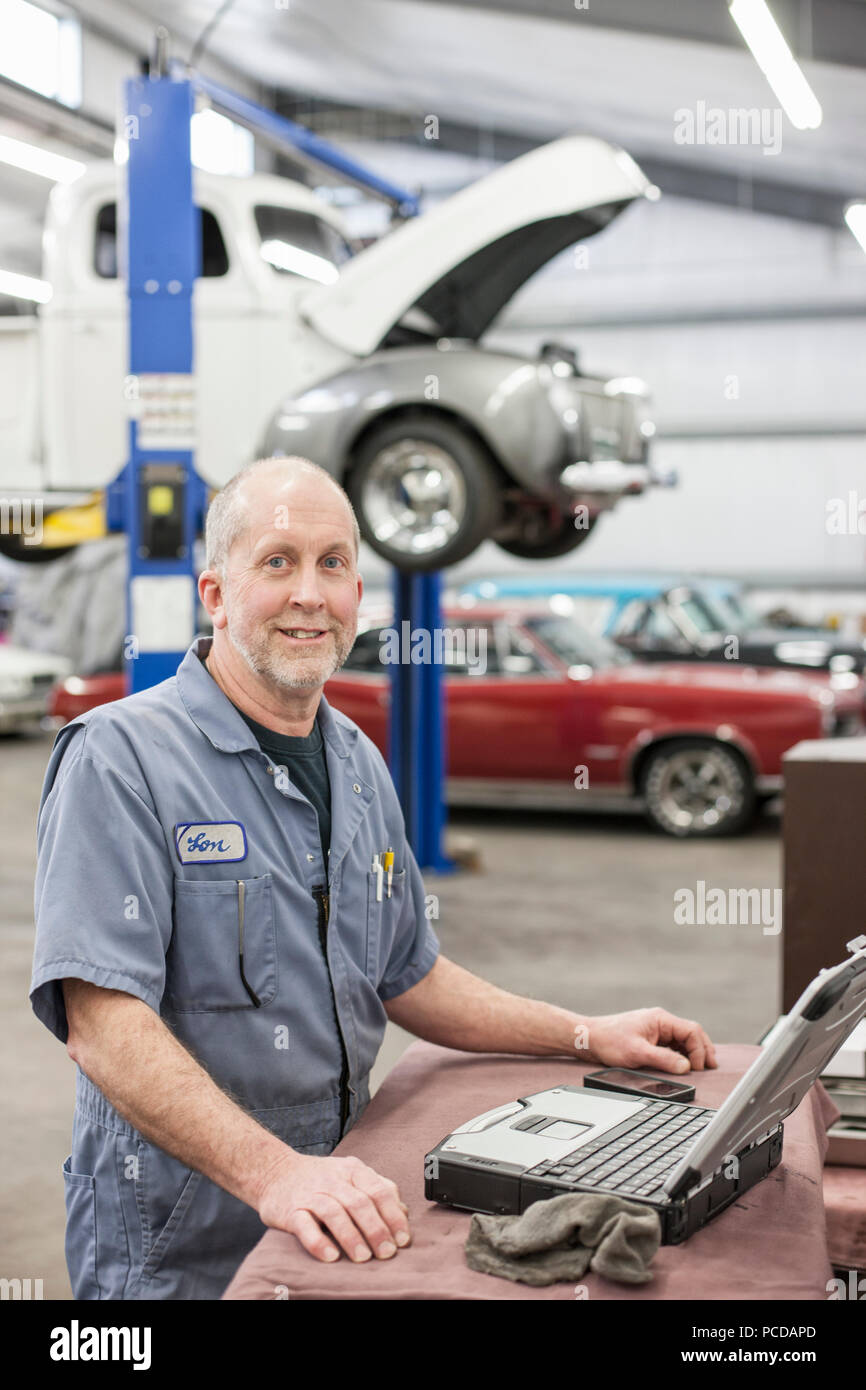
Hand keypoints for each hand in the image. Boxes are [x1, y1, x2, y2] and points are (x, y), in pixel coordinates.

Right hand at [257, 1152, 410, 1263]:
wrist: (274, 1172)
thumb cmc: (320, 1179)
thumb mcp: (351, 1176)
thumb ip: (377, 1190)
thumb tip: (404, 1212)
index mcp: (353, 1170)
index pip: (379, 1190)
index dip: (393, 1216)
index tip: (402, 1240)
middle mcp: (332, 1179)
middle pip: (359, 1202)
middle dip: (376, 1229)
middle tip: (386, 1253)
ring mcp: (310, 1194)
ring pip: (334, 1212)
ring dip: (351, 1237)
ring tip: (363, 1258)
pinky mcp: (290, 1210)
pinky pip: (304, 1226)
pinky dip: (318, 1241)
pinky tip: (330, 1256)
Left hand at [580, 1008, 717, 1072]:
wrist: (590, 1038)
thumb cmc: (609, 1041)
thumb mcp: (637, 1053)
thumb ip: (663, 1060)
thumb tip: (686, 1067)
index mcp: (661, 1019)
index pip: (691, 1031)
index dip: (700, 1050)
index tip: (699, 1068)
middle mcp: (661, 1022)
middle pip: (691, 1034)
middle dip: (703, 1050)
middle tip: (711, 1068)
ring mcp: (656, 1030)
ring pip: (683, 1040)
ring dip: (693, 1053)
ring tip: (702, 1068)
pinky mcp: (651, 1038)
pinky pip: (673, 1045)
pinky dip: (682, 1055)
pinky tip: (685, 1065)